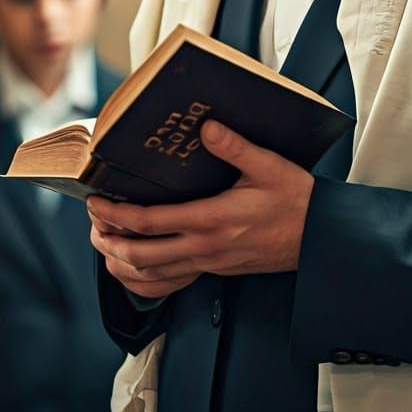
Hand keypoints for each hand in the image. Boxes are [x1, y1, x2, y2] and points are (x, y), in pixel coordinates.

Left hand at [88, 119, 314, 298]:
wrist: (319, 237)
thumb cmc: (295, 200)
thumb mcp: (268, 165)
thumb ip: (235, 147)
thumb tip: (207, 127)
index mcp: (211, 220)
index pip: (149, 223)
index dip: (116, 214)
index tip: (95, 202)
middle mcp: (204, 247)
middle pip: (140, 256)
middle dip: (108, 241)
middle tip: (91, 223)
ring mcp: (209, 264)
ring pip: (152, 276)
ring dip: (121, 263)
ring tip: (104, 243)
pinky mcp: (216, 271)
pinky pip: (171, 284)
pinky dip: (144, 281)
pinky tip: (135, 268)